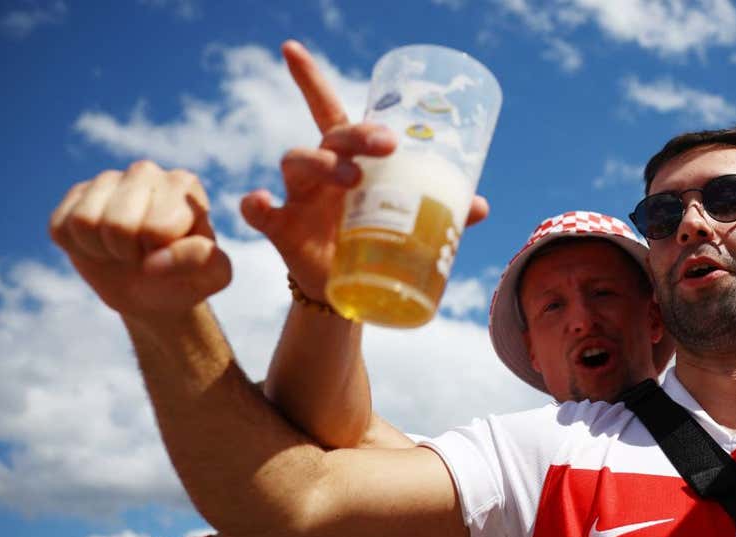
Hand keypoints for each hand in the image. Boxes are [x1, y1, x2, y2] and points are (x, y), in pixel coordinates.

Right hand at [49, 161, 229, 319]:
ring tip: (121, 250)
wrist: (153, 290)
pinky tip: (99, 245)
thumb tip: (155, 259)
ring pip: (84, 222)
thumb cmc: (187, 277)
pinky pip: (59, 226)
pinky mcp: (75, 195)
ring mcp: (108, 179)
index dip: (159, 254)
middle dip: (128, 253)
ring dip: (100, 250)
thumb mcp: (213, 276)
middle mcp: (146, 172)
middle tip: (141, 254)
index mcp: (184, 185)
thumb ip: (202, 261)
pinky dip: (77, 248)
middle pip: (117, 225)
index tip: (169, 253)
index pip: (157, 228)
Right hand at [240, 40, 488, 301]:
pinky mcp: (283, 229)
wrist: (348, 289)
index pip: (329, 110)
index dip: (308, 80)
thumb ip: (440, 211)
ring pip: (297, 162)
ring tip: (351, 178)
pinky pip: (260, 212)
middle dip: (356, 134)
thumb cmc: (373, 241)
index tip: (290, 48)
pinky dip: (256, 204)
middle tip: (387, 144)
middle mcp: (320, 172)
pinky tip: (261, 200)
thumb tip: (479, 206)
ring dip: (321, 163)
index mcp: (347, 159)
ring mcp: (298, 198)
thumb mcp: (407, 223)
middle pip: (330, 136)